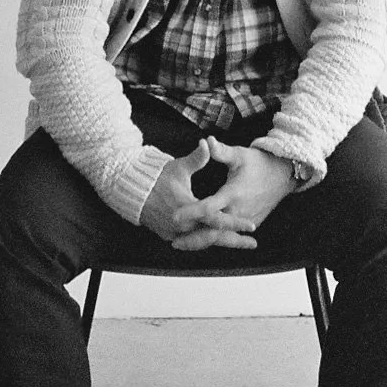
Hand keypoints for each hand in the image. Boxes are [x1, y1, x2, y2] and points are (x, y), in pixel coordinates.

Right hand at [140, 140, 257, 249]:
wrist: (134, 191)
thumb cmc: (157, 177)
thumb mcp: (179, 166)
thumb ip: (197, 158)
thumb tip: (207, 142)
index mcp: (187, 209)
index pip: (216, 220)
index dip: (235, 222)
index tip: (252, 225)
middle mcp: (181, 226)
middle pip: (213, 238)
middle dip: (234, 241)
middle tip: (253, 243)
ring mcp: (174, 234)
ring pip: (204, 242)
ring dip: (222, 243)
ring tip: (241, 244)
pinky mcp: (170, 236)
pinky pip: (193, 242)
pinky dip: (208, 242)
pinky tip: (221, 241)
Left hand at [170, 139, 295, 250]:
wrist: (281, 175)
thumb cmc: (258, 163)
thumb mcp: (239, 155)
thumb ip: (221, 152)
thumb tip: (207, 140)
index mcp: (233, 193)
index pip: (208, 207)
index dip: (191, 212)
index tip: (174, 216)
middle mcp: (239, 210)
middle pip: (212, 229)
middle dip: (193, 237)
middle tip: (174, 243)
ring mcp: (246, 219)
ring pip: (221, 236)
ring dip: (201, 242)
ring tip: (181, 245)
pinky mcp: (251, 223)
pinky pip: (231, 235)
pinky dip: (215, 240)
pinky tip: (199, 243)